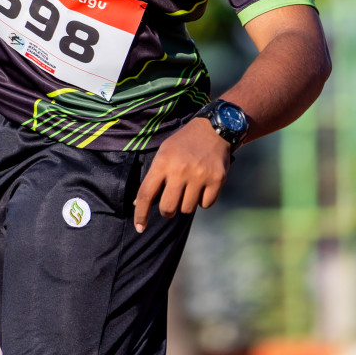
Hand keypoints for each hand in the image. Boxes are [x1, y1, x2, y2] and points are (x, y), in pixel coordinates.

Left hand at [132, 116, 229, 231]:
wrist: (214, 128)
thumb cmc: (184, 143)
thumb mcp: (164, 152)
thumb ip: (152, 177)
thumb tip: (138, 203)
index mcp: (163, 163)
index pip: (146, 194)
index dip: (140, 214)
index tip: (139, 227)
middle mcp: (180, 170)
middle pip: (167, 208)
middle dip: (167, 210)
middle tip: (171, 203)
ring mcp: (200, 176)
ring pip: (186, 209)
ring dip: (186, 204)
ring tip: (189, 188)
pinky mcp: (217, 180)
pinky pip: (205, 205)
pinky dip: (203, 200)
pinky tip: (203, 186)